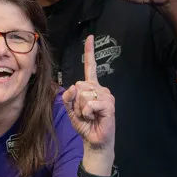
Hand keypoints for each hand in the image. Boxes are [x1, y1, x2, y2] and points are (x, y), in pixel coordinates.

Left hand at [61, 36, 115, 152]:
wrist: (93, 140)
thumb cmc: (84, 124)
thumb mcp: (70, 109)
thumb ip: (67, 96)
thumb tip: (73, 87)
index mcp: (91, 86)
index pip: (90, 66)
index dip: (89, 52)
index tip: (90, 37)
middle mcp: (100, 88)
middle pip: (78, 85)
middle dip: (75, 101)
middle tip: (83, 112)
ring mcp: (106, 96)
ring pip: (83, 94)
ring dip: (80, 108)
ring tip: (89, 115)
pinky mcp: (109, 105)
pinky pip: (90, 103)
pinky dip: (86, 112)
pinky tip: (93, 117)